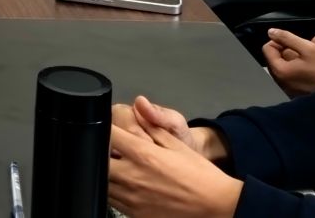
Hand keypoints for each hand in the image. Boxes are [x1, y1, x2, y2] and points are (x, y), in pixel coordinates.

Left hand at [109, 119, 243, 217]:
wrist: (216, 205)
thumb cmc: (199, 174)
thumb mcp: (176, 144)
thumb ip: (152, 126)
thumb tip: (137, 107)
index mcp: (142, 155)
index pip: (108, 135)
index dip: (105, 129)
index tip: (108, 130)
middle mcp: (133, 177)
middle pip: (98, 162)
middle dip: (101, 154)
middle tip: (109, 152)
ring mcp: (132, 198)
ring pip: (103, 183)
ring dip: (106, 174)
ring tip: (119, 169)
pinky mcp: (135, 214)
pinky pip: (113, 201)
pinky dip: (114, 192)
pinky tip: (126, 187)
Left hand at [262, 28, 314, 96]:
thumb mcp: (308, 47)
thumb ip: (287, 38)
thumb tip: (271, 32)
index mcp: (281, 71)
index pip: (267, 49)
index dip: (278, 41)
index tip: (292, 41)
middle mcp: (283, 83)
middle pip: (274, 59)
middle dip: (284, 51)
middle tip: (302, 50)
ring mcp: (290, 90)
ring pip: (283, 68)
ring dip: (291, 61)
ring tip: (307, 60)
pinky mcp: (299, 94)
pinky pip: (290, 78)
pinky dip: (296, 71)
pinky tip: (309, 69)